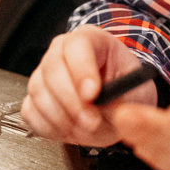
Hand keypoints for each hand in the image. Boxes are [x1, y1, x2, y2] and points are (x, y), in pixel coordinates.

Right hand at [22, 25, 154, 146]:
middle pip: (52, 67)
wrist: (120, 103)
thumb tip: (109, 113)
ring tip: (83, 128)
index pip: (78, 44)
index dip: (82, 69)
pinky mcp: (36, 96)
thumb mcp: (139, 94)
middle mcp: (63, 51)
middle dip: (71, 101)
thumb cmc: (128, 92)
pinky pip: (30, 110)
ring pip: (38, 90)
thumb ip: (125, 103)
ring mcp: (45, 72)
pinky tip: (67, 130)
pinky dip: (47, 126)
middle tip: (91, 121)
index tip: (93, 94)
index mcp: (93, 40)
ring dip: (60, 117)